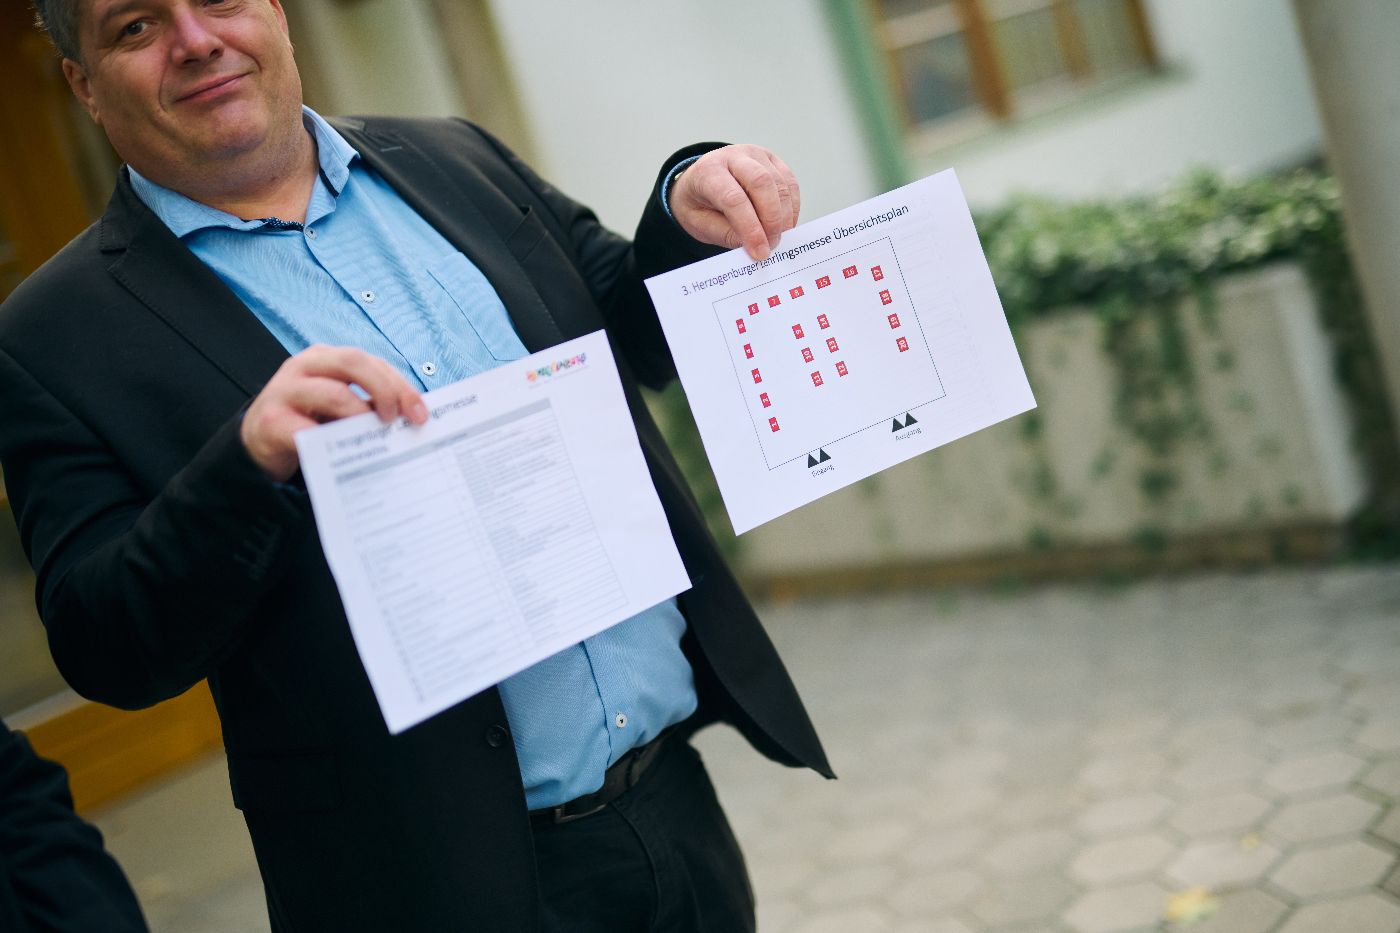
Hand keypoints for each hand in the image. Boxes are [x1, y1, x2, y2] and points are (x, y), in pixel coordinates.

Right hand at [241, 345, 427, 480]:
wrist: (257, 444)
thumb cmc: (307, 422)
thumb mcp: (339, 408)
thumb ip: (368, 406)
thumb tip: (413, 420)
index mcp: (327, 359)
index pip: (371, 362)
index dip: (400, 385)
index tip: (421, 413)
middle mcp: (306, 366)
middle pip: (354, 362)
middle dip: (386, 389)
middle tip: (398, 418)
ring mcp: (286, 390)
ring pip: (333, 393)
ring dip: (362, 415)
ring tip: (376, 434)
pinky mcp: (272, 420)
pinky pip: (308, 430)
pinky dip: (331, 442)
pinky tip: (344, 454)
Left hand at [668, 145, 800, 260]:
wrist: (700, 182)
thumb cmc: (699, 204)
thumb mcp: (701, 224)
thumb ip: (727, 234)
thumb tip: (757, 245)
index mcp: (707, 171)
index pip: (733, 198)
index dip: (750, 227)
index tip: (760, 251)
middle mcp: (732, 156)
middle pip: (761, 183)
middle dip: (772, 219)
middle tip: (772, 245)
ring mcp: (755, 155)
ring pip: (780, 183)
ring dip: (784, 216)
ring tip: (777, 238)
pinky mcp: (772, 160)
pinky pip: (790, 183)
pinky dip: (792, 208)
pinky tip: (785, 225)